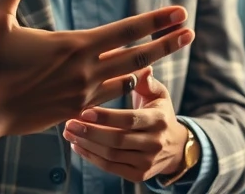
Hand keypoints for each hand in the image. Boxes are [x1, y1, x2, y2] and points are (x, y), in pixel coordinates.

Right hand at [0, 0, 195, 139]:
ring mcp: (83, 95)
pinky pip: (110, 97)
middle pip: (138, 57)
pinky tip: (134, 81)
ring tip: (167, 54)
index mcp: (74, 46)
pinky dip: (126, 86)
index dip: (155, 21)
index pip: (126, 31)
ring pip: (128, 79)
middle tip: (191, 31)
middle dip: (167, 43)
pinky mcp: (75, 111)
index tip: (180, 12)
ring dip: (150, 66)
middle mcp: (85, 71)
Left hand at [62, 70, 188, 182]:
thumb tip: (143, 70)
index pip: (129, 119)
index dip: (106, 117)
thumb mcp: (158, 94)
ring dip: (86, 145)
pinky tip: (78, 146)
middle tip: (70, 123)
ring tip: (69, 132)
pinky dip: (91, 157)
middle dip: (90, 132)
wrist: (175, 146)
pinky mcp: (139, 175)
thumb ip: (146, 82)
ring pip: (111, 155)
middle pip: (117, 140)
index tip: (84, 111)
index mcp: (158, 120)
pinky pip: (110, 167)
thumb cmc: (159, 113)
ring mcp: (147, 161)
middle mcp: (155, 143)